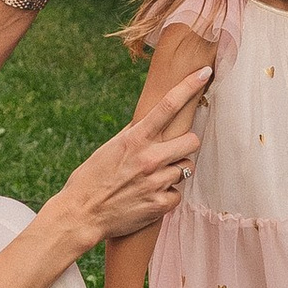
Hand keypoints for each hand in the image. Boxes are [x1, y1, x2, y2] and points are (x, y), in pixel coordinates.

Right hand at [54, 81, 200, 249]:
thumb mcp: (110, 148)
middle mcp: (149, 158)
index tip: (205, 72)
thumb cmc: (92, 179)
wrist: (82, 215)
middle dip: (186, 145)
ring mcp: (156, 182)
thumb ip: (134, 135)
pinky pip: (178, 194)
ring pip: (185, 169)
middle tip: (172, 152)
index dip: (190, 86)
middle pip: (192, 141)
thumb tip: (151, 121)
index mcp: (135, 139)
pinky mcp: (160, 205)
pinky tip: (150, 197)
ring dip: (174, 173)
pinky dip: (167, 196)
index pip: (168, 105)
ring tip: (152, 179)